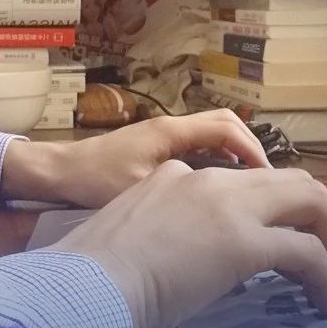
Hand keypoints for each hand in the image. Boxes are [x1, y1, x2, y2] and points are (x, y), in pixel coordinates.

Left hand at [0, 109, 269, 207]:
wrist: (57, 174)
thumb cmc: (94, 181)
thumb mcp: (140, 190)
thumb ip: (181, 191)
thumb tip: (221, 203)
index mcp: (171, 132)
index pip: (227, 129)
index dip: (253, 151)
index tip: (269, 179)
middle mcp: (170, 127)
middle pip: (224, 124)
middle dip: (250, 148)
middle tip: (266, 182)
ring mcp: (162, 137)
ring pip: (211, 135)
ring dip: (233, 154)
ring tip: (249, 187)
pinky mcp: (154, 149)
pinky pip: (196, 147)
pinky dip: (214, 161)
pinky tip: (217, 190)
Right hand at [50, 160, 326, 327]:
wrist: (84, 284)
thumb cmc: (91, 273)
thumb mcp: (128, 231)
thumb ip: (156, 229)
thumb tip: (172, 258)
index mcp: (176, 175)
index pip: (236, 182)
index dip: (262, 212)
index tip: (268, 241)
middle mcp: (209, 180)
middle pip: (288, 178)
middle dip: (313, 214)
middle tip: (315, 252)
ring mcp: (229, 208)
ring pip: (310, 201)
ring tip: (326, 277)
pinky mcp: (245, 244)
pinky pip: (307, 254)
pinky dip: (325, 276)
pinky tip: (323, 300)